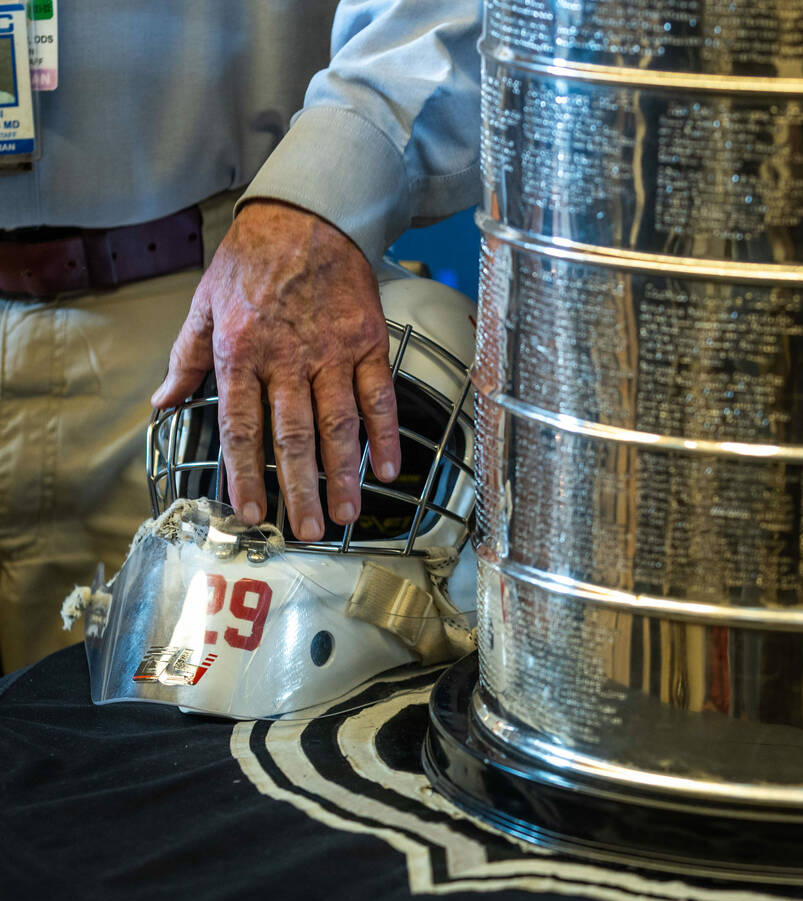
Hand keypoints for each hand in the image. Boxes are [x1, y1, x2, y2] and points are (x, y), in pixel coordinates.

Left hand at [151, 199, 401, 538]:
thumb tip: (164, 402)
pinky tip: (386, 467)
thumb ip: (187, 358)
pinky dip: (385, 433)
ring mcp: (331, 351)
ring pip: (339, 424)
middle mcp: (287, 358)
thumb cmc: (252, 260)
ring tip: (350, 513)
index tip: (252, 513)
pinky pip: (377, 395)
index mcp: (241, 352)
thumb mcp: (205, 304)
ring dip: (345, 474)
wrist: (306, 215)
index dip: (246, 476)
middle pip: (294, 437)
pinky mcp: (366, 341)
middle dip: (302, 490)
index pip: (240, 428)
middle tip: (311, 531)